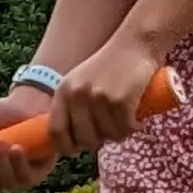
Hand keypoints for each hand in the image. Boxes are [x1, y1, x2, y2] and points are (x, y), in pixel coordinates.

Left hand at [49, 31, 162, 155]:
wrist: (136, 43)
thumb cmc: (110, 66)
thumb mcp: (81, 81)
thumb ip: (72, 105)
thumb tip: (71, 141)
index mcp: (63, 91)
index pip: (55, 131)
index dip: (66, 147)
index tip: (77, 149)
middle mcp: (77, 95)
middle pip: (83, 139)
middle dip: (97, 143)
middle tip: (108, 134)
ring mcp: (98, 98)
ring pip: (107, 136)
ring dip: (118, 134)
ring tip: (125, 121)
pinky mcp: (120, 100)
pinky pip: (124, 129)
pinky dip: (132, 129)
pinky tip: (137, 121)